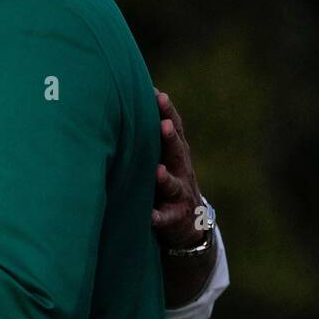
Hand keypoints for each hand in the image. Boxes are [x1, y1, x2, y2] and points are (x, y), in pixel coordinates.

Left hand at [151, 88, 208, 248]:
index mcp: (176, 153)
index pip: (174, 128)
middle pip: (177, 152)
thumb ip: (150, 134)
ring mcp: (180, 195)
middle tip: (163, 125)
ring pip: (173, 185)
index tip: (158, 94)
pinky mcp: (176, 219)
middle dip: (170, 138)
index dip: (167, 112)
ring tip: (158, 172)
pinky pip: (167, 219)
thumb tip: (127, 99)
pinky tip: (151, 216)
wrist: (191, 223)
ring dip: (165, 178)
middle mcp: (181, 170)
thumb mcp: (163, 156)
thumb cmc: (167, 180)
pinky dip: (159, 217)